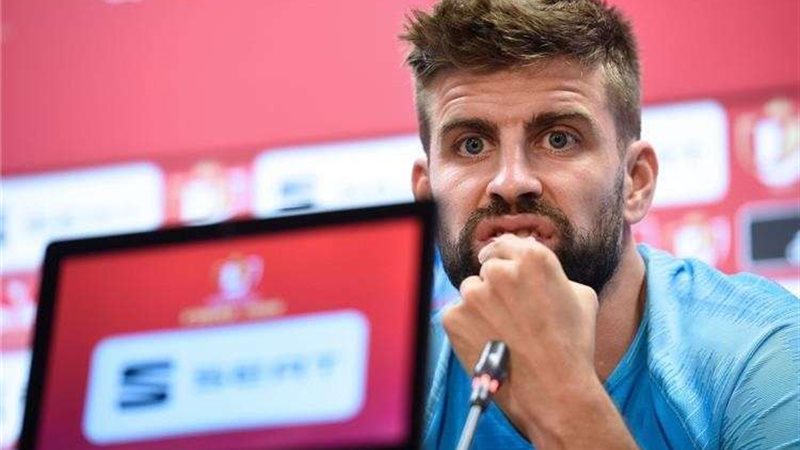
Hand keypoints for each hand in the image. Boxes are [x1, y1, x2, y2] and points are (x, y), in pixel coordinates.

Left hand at [442, 233, 599, 440]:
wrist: (554, 389)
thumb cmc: (573, 345)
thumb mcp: (581, 297)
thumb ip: (554, 274)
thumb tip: (536, 271)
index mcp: (532, 258)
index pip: (506, 244)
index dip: (502, 253)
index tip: (494, 258)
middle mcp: (498, 271)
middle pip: (488, 269)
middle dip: (495, 286)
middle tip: (509, 313)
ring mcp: (472, 294)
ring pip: (471, 291)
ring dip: (480, 305)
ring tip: (501, 332)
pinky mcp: (454, 318)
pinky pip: (456, 314)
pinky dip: (467, 326)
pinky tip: (486, 343)